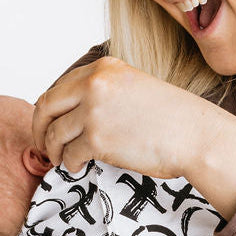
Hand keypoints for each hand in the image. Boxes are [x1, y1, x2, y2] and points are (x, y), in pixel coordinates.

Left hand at [32, 56, 225, 177]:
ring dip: (54, 150)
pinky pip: (69, 153)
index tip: (49, 125)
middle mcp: (94, 85)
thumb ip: (103, 92)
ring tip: (62, 160)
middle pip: (47, 107)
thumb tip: (72, 112)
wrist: (195, 136)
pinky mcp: (98, 139)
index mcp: (103, 69)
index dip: (48, 111)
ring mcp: (94, 112)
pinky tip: (77, 166)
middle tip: (44, 146)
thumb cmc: (172, 118)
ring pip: (55, 134)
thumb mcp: (134, 87)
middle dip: (40, 129)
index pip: (59, 87)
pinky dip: (69, 162)